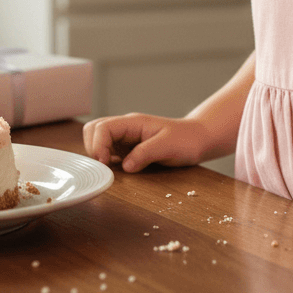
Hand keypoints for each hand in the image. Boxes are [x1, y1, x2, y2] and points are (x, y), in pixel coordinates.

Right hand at [82, 113, 212, 171]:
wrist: (198, 139)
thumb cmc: (186, 139)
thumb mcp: (167, 146)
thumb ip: (145, 153)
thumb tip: (125, 166)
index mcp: (133, 122)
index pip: (103, 127)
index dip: (98, 145)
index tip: (105, 164)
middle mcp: (126, 128)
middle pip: (94, 130)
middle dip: (93, 148)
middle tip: (105, 167)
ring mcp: (126, 138)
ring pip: (98, 140)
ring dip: (98, 154)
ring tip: (110, 169)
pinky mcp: (128, 148)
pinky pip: (109, 151)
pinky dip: (106, 160)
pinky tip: (118, 171)